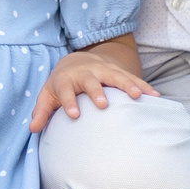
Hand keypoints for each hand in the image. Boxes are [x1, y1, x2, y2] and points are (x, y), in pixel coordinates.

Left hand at [30, 42, 157, 131]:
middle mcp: (85, 73)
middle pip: (91, 81)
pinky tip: (156, 97)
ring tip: (138, 97)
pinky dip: (144, 86)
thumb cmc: (61, 84)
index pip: (65, 91)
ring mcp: (103, 70)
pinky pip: (133, 79)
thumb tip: (33, 129)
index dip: (69, 102)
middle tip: (103, 104)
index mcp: (66, 80)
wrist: (77, 59)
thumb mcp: (48, 95)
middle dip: (97, 92)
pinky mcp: (118, 72)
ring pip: (116, 77)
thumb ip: (41, 112)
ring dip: (127, 85)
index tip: (74, 114)